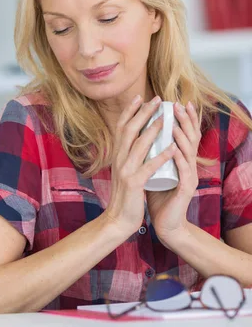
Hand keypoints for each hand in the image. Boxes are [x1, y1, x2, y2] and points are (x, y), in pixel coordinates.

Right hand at [104, 94, 176, 238]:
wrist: (117, 220)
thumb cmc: (125, 197)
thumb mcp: (125, 173)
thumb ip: (129, 158)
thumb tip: (138, 142)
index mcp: (117, 156)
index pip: (121, 128)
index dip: (130, 111)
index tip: (141, 97)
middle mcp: (118, 160)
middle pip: (128, 130)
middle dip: (143, 112)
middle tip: (157, 99)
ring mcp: (125, 171)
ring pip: (138, 145)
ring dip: (152, 129)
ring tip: (165, 117)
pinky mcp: (134, 184)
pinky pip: (149, 167)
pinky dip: (161, 156)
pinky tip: (172, 148)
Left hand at [146, 101, 200, 245]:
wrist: (165, 224)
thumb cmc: (158, 198)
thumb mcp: (152, 172)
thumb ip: (149, 158)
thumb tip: (136, 140)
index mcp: (181, 161)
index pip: (184, 135)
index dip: (182, 118)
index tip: (173, 101)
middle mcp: (188, 166)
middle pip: (191, 138)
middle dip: (184, 120)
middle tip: (176, 105)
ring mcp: (189, 177)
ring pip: (188, 152)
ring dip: (182, 135)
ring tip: (174, 122)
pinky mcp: (186, 189)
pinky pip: (184, 170)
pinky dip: (179, 158)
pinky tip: (174, 148)